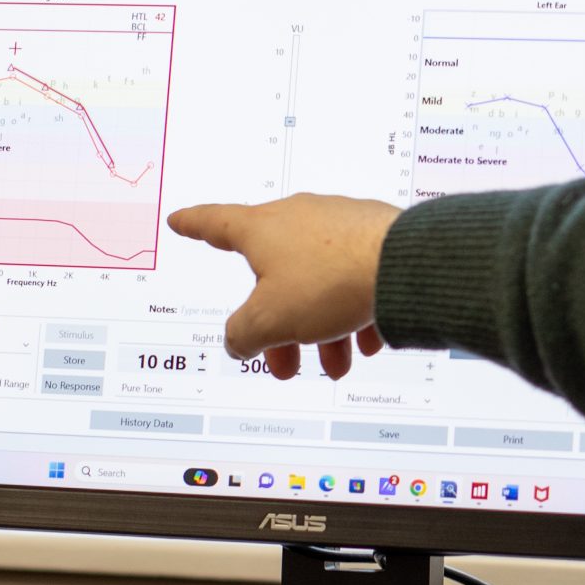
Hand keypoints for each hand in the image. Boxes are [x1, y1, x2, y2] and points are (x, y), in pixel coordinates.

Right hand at [169, 194, 401, 379]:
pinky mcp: (374, 237)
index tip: (180, 220)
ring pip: (319, 284)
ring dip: (322, 330)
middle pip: (275, 277)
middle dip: (280, 326)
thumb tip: (237, 342)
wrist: (404, 264)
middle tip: (284, 364)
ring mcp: (339, 226)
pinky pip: (354, 279)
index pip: (215, 224)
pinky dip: (354, 313)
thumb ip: (242, 334)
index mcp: (262, 228)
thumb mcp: (270, 320)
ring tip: (336, 365)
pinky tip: (367, 341)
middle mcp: (298, 219)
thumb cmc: (331, 280)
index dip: (193, 225)